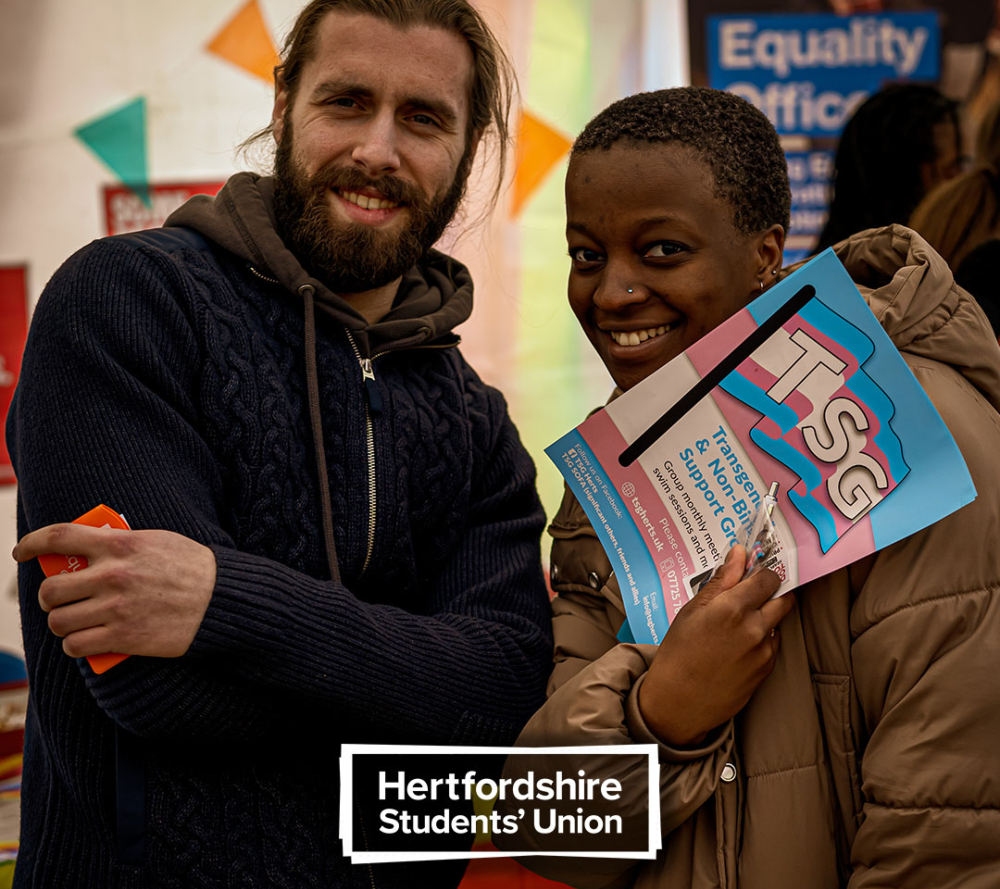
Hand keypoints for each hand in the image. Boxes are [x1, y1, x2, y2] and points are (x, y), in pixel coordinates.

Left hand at [13, 524, 216, 659]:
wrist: (222, 600)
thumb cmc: (191, 567)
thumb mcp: (156, 541)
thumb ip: (119, 542)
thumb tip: (85, 549)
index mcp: (119, 544)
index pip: (58, 537)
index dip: (31, 543)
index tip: (21, 551)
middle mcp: (112, 575)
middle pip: (50, 589)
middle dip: (49, 597)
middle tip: (60, 600)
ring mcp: (115, 608)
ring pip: (58, 621)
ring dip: (62, 623)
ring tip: (75, 622)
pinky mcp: (123, 638)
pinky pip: (75, 646)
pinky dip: (76, 645)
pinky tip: (87, 640)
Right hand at [637, 544, 793, 747]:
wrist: (679, 702)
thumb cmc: (678, 653)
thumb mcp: (692, 611)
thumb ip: (721, 580)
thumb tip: (738, 554)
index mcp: (733, 608)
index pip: (768, 578)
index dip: (761, 573)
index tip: (752, 574)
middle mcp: (755, 628)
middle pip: (784, 598)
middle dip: (771, 593)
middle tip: (750, 596)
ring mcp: (764, 651)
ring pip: (778, 621)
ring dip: (767, 616)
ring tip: (738, 625)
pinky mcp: (767, 669)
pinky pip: (773, 644)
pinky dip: (763, 638)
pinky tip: (738, 645)